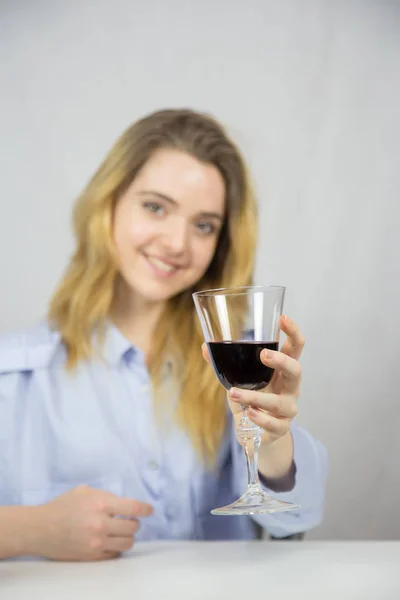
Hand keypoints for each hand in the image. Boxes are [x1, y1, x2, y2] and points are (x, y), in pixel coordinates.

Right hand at [32, 485, 152, 560]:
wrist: (40, 529)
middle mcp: (101, 524)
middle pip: (133, 527)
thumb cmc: (62, 506)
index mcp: (100, 504)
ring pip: (128, 543)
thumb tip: (123, 504)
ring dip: (127, 536)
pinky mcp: (92, 556)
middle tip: (128, 520)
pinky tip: (110, 541)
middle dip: (134, 523)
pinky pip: (115, 554)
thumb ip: (105, 496)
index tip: (149, 510)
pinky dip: (117, 547)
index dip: (145, 509)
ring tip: (120, 532)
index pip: (133, 508)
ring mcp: (97, 542)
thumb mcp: (85, 491)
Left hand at [203, 315, 304, 446]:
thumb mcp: (240, 379)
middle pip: (296, 370)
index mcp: (282, 370)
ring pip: (279, 402)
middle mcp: (290, 388)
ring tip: (234, 392)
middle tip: (263, 354)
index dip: (293, 332)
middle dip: (282, 361)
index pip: (296, 348)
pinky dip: (261, 419)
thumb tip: (205, 347)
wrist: (258, 435)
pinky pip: (275, 424)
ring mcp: (287, 409)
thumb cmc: (253, 398)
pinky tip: (249, 414)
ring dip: (256, 397)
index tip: (282, 318)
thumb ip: (225, 364)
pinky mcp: (280, 428)